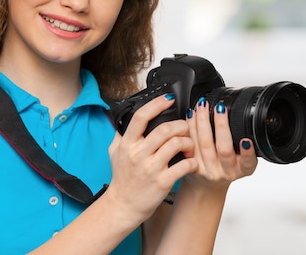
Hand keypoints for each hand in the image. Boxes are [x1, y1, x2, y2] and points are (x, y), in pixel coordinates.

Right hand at [106, 94, 196, 222]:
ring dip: (188, 141)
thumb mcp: (114, 153)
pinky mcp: (162, 182)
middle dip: (180, 125)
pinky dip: (192, 161)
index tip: (168, 99)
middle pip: (164, 129)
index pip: (141, 117)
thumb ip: (120, 135)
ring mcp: (150, 168)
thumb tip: (125, 118)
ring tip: (190, 144)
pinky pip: (183, 166)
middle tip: (186, 127)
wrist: (123, 206)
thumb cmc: (122, 179)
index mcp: (127, 144)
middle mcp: (138, 154)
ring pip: (176, 144)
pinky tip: (191, 161)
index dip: (157, 104)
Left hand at [183, 99, 256, 190]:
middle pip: (223, 148)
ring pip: (204, 143)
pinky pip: (190, 143)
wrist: (207, 185)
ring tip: (202, 106)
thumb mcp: (242, 160)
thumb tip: (239, 117)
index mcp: (242, 168)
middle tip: (220, 108)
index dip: (248, 152)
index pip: (248, 162)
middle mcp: (226, 170)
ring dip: (203, 121)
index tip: (246, 140)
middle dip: (222, 125)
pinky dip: (190, 127)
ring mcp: (208, 169)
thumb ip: (243, 145)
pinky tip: (190, 115)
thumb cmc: (226, 167)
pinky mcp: (193, 166)